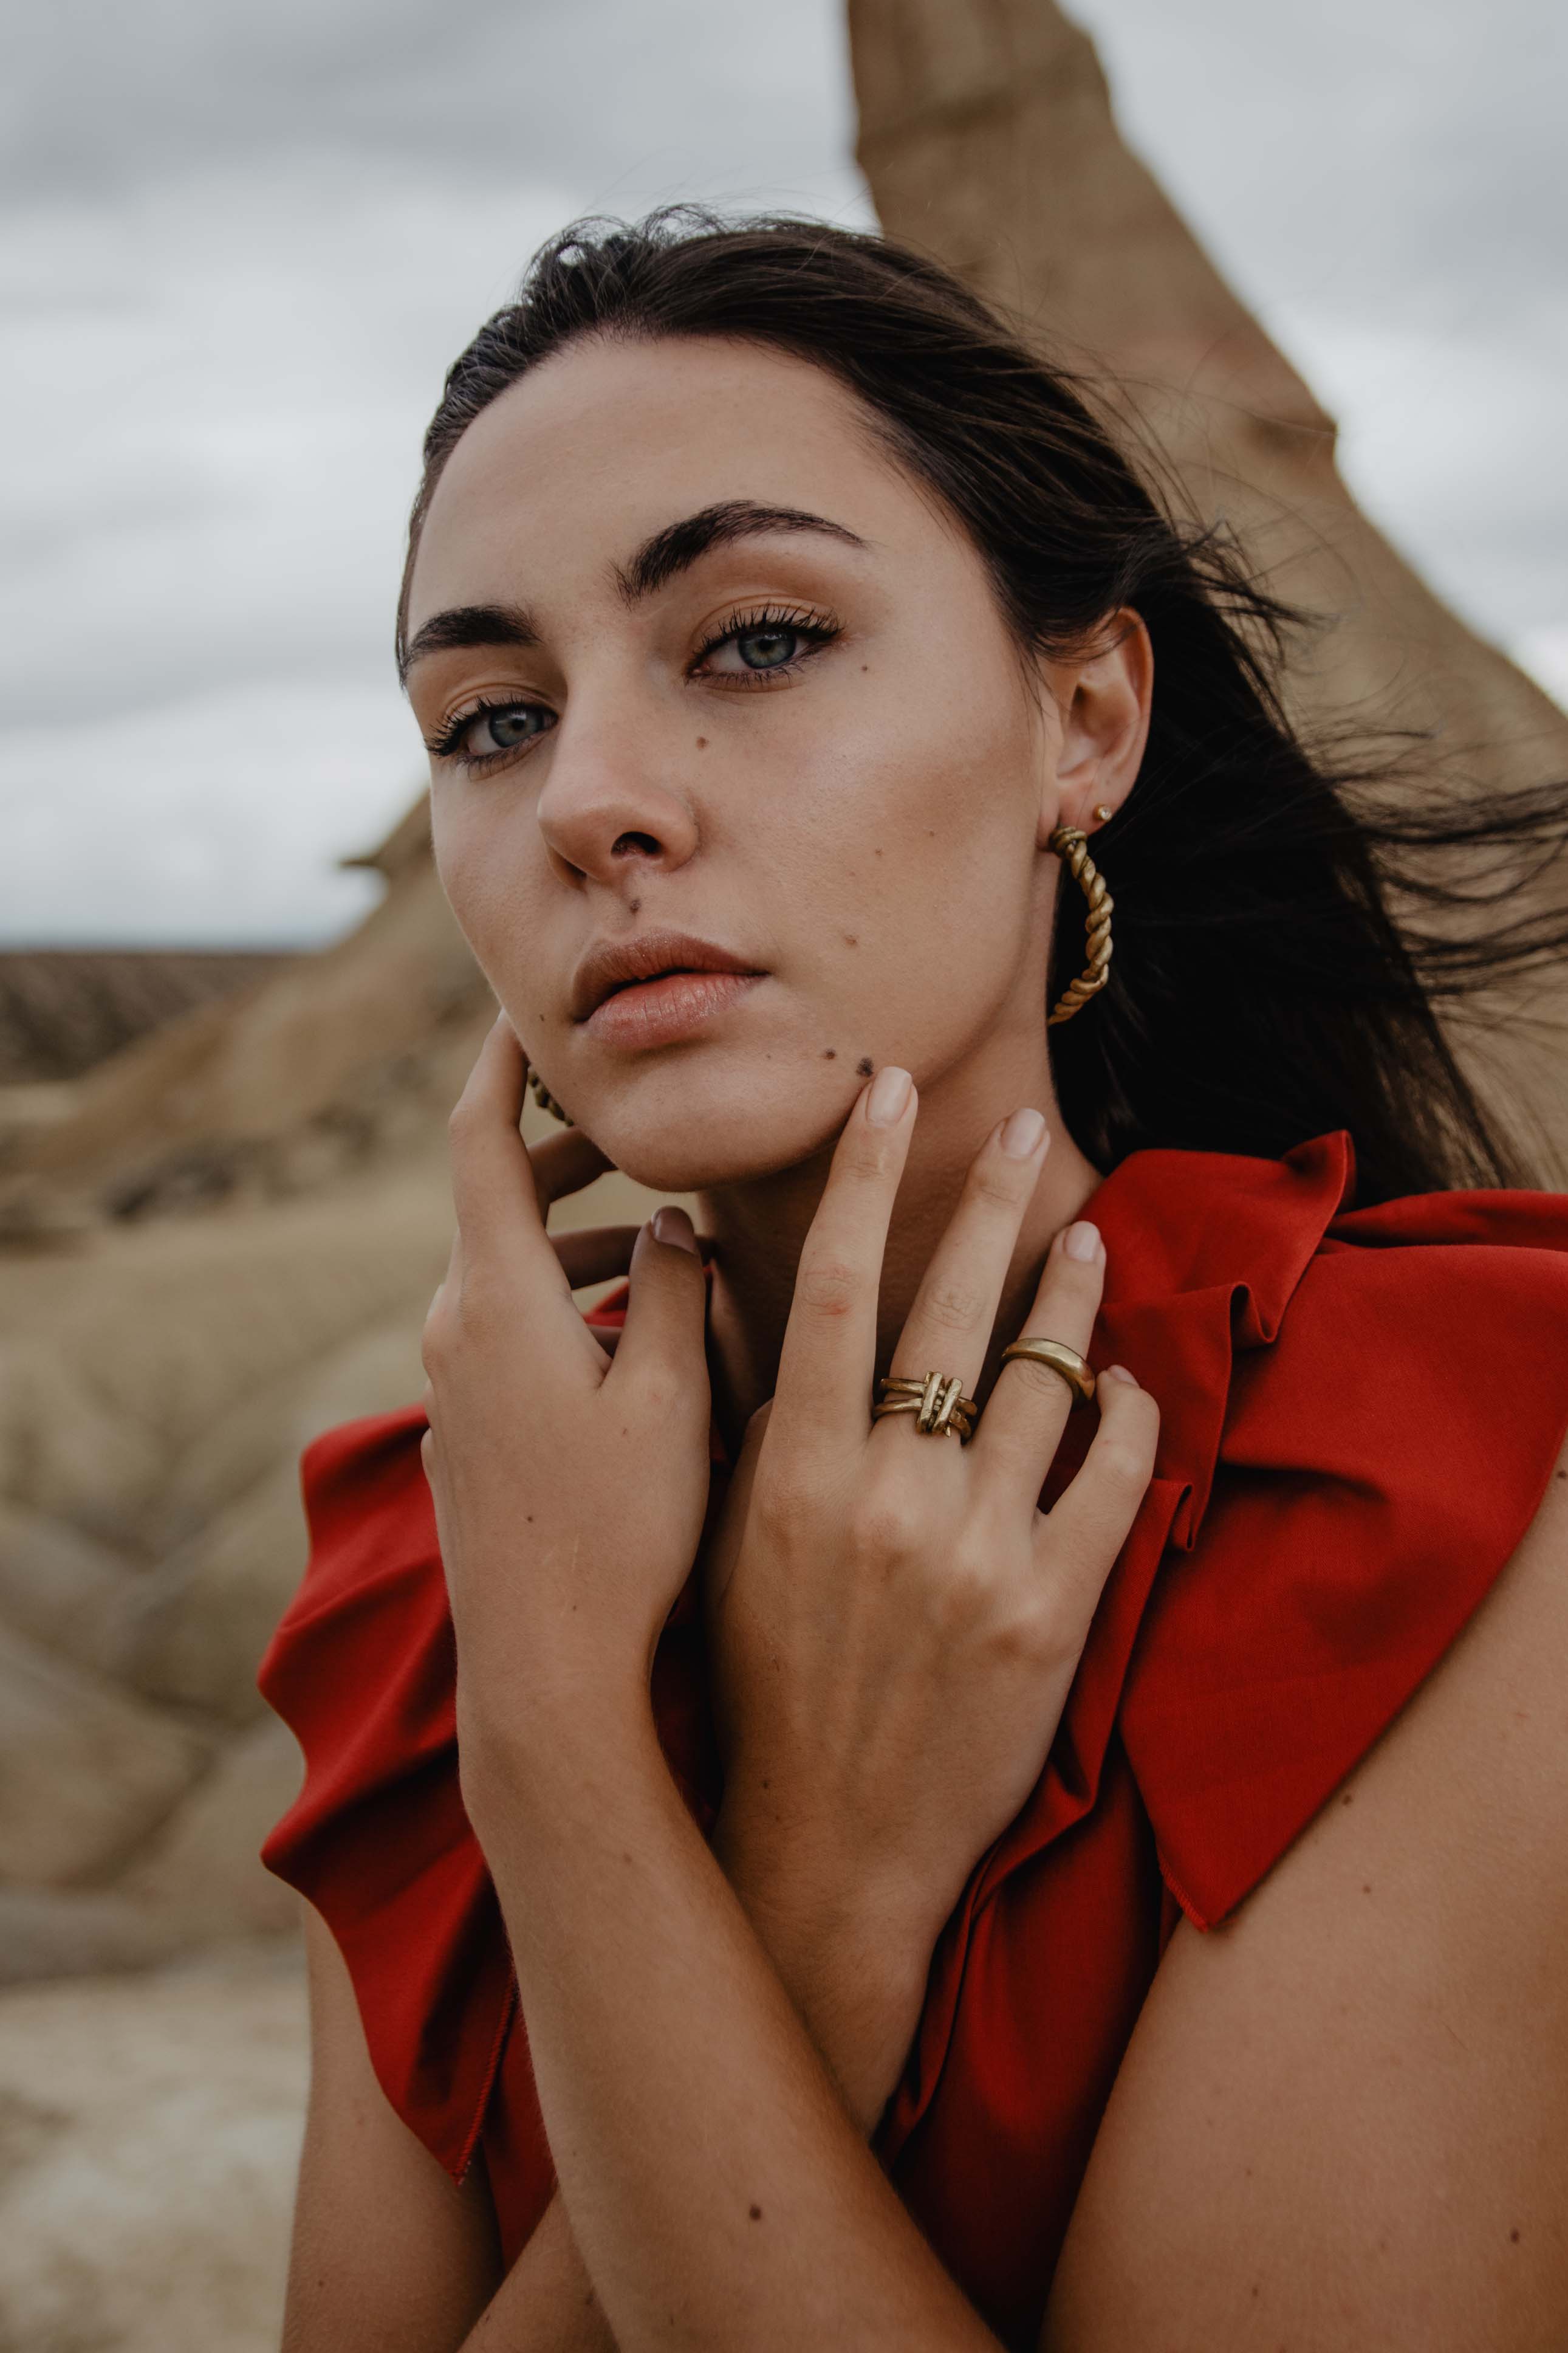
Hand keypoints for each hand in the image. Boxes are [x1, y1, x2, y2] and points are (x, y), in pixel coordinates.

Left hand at [419, 1018, 712, 1779]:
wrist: (547, 1672)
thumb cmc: (620, 1536)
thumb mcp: (669, 1394)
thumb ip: (673, 1286)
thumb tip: (669, 1221)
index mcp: (496, 1302)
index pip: (483, 1138)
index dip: (507, 1060)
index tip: (535, 1008)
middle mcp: (456, 1330)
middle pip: (499, 1198)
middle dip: (572, 1154)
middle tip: (645, 1129)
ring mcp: (454, 1384)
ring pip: (513, 1267)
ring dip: (585, 1237)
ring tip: (677, 1244)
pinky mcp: (471, 1429)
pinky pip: (514, 1326)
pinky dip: (571, 1299)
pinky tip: (644, 1333)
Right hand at [705, 1070, 1157, 2126]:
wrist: (821, 1846)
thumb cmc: (756, 1683)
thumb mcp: (727, 1537)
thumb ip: (738, 1409)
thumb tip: (716, 1275)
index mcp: (793, 1471)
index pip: (824, 1283)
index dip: (858, 1175)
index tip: (884, 1091)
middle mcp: (886, 1497)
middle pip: (951, 1309)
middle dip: (987, 1203)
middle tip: (1023, 1128)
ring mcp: (976, 1554)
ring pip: (1047, 1381)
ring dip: (1070, 1300)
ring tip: (1084, 1239)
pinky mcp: (1052, 1614)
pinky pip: (1114, 1481)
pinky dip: (1127, 1418)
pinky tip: (1124, 1382)